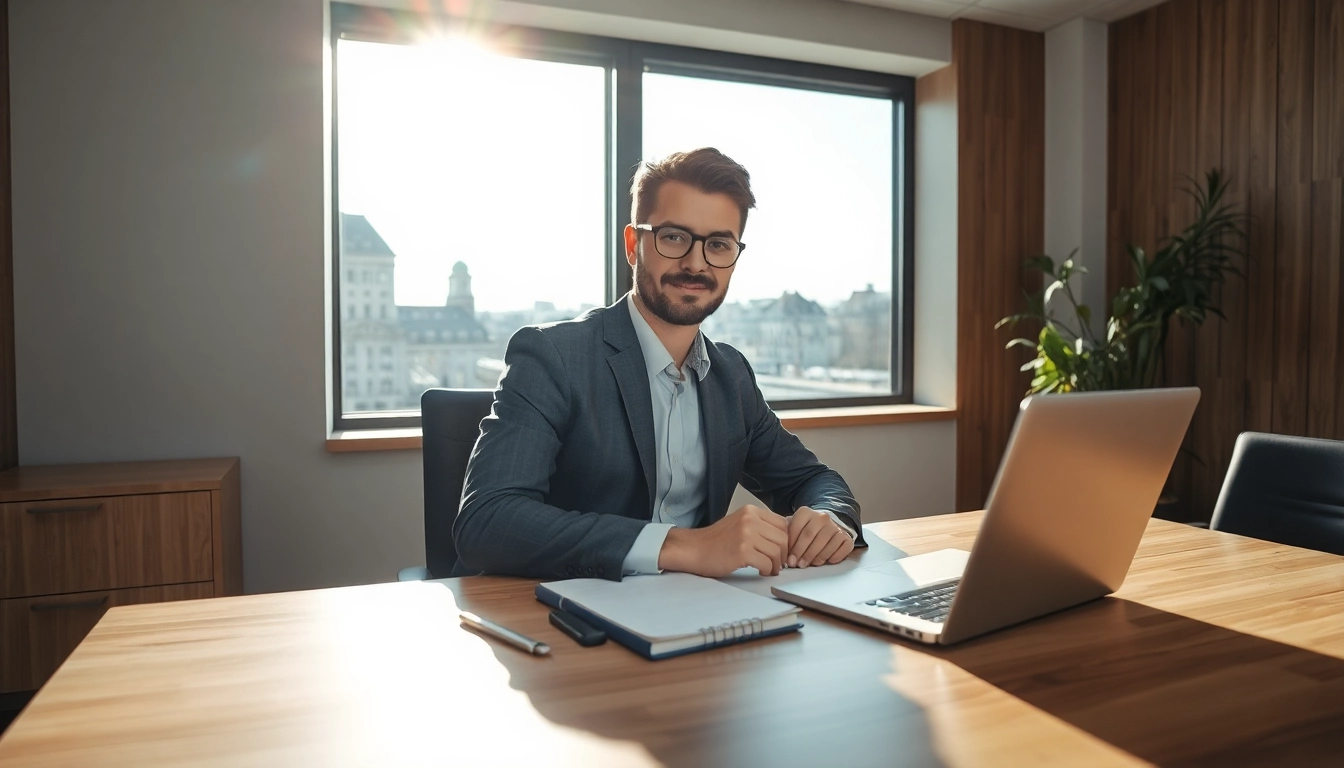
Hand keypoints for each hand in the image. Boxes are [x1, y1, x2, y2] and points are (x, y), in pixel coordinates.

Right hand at [657, 504, 788, 576]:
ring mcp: (746, 535)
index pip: (783, 523)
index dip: (786, 540)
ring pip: (777, 552)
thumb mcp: (739, 523)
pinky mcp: (743, 551)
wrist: (693, 549)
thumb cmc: (716, 541)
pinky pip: (767, 563)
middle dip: (783, 554)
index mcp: (751, 511)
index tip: (781, 551)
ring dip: (776, 565)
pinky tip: (761, 571)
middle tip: (778, 564)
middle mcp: (750, 519)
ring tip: (769, 569)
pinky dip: (768, 570)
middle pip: (783, 538)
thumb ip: (759, 526)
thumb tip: (784, 538)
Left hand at [786, 507, 854, 567]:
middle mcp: (822, 517)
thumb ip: (787, 534)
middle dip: (802, 553)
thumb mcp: (795, 527)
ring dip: (817, 557)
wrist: (829, 524)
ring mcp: (835, 526)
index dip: (791, 546)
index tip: (788, 559)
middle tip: (797, 565)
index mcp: (806, 512)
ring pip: (826, 543)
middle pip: (810, 536)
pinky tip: (828, 561)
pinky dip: (835, 556)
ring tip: (810, 564)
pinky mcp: (846, 536)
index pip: (796, 528)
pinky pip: (842, 548)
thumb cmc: (807, 529)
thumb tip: (779, 549)